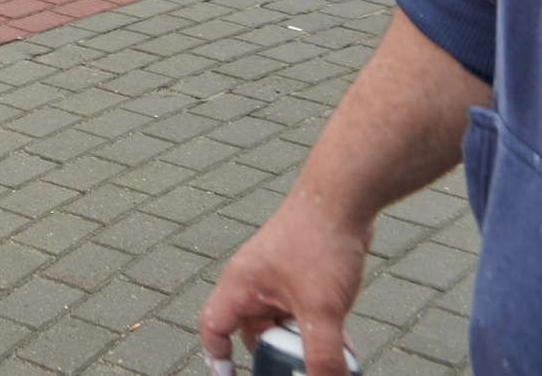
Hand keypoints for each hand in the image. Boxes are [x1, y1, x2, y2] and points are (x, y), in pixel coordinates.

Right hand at [196, 195, 367, 375]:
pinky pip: (303, 313)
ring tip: (328, 362)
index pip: (213, 327)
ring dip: (302, 345)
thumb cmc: (318, 243)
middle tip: (294, 371)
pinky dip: (318, 331)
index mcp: (240, 286)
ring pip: (282, 324)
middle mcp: (254, 283)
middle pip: (252, 331)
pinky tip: (344, 346)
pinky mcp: (303, 274)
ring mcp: (279, 278)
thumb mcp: (321, 309)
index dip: (217, 356)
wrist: (342, 200)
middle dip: (274, 356)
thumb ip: (323, 354)